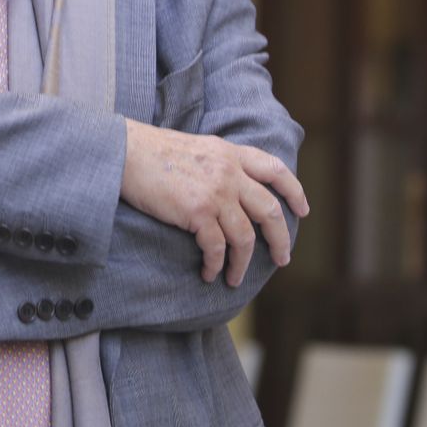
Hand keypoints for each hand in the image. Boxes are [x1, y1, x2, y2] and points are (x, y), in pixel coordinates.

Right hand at [120, 119, 308, 286]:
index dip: (294, 193)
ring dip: (242, 263)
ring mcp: (215, 192)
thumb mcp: (197, 147)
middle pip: (270, 210)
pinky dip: (216, 265)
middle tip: (281, 258)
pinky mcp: (197, 212)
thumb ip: (220, 163)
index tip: (302, 212)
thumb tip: (233, 188)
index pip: (276, 171)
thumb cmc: (152, 152)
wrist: (124, 152)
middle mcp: (229, 172)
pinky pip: (217, 248)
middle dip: (280, 239)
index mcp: (231, 153)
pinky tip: (208, 273)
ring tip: (235, 279)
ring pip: (245, 237)